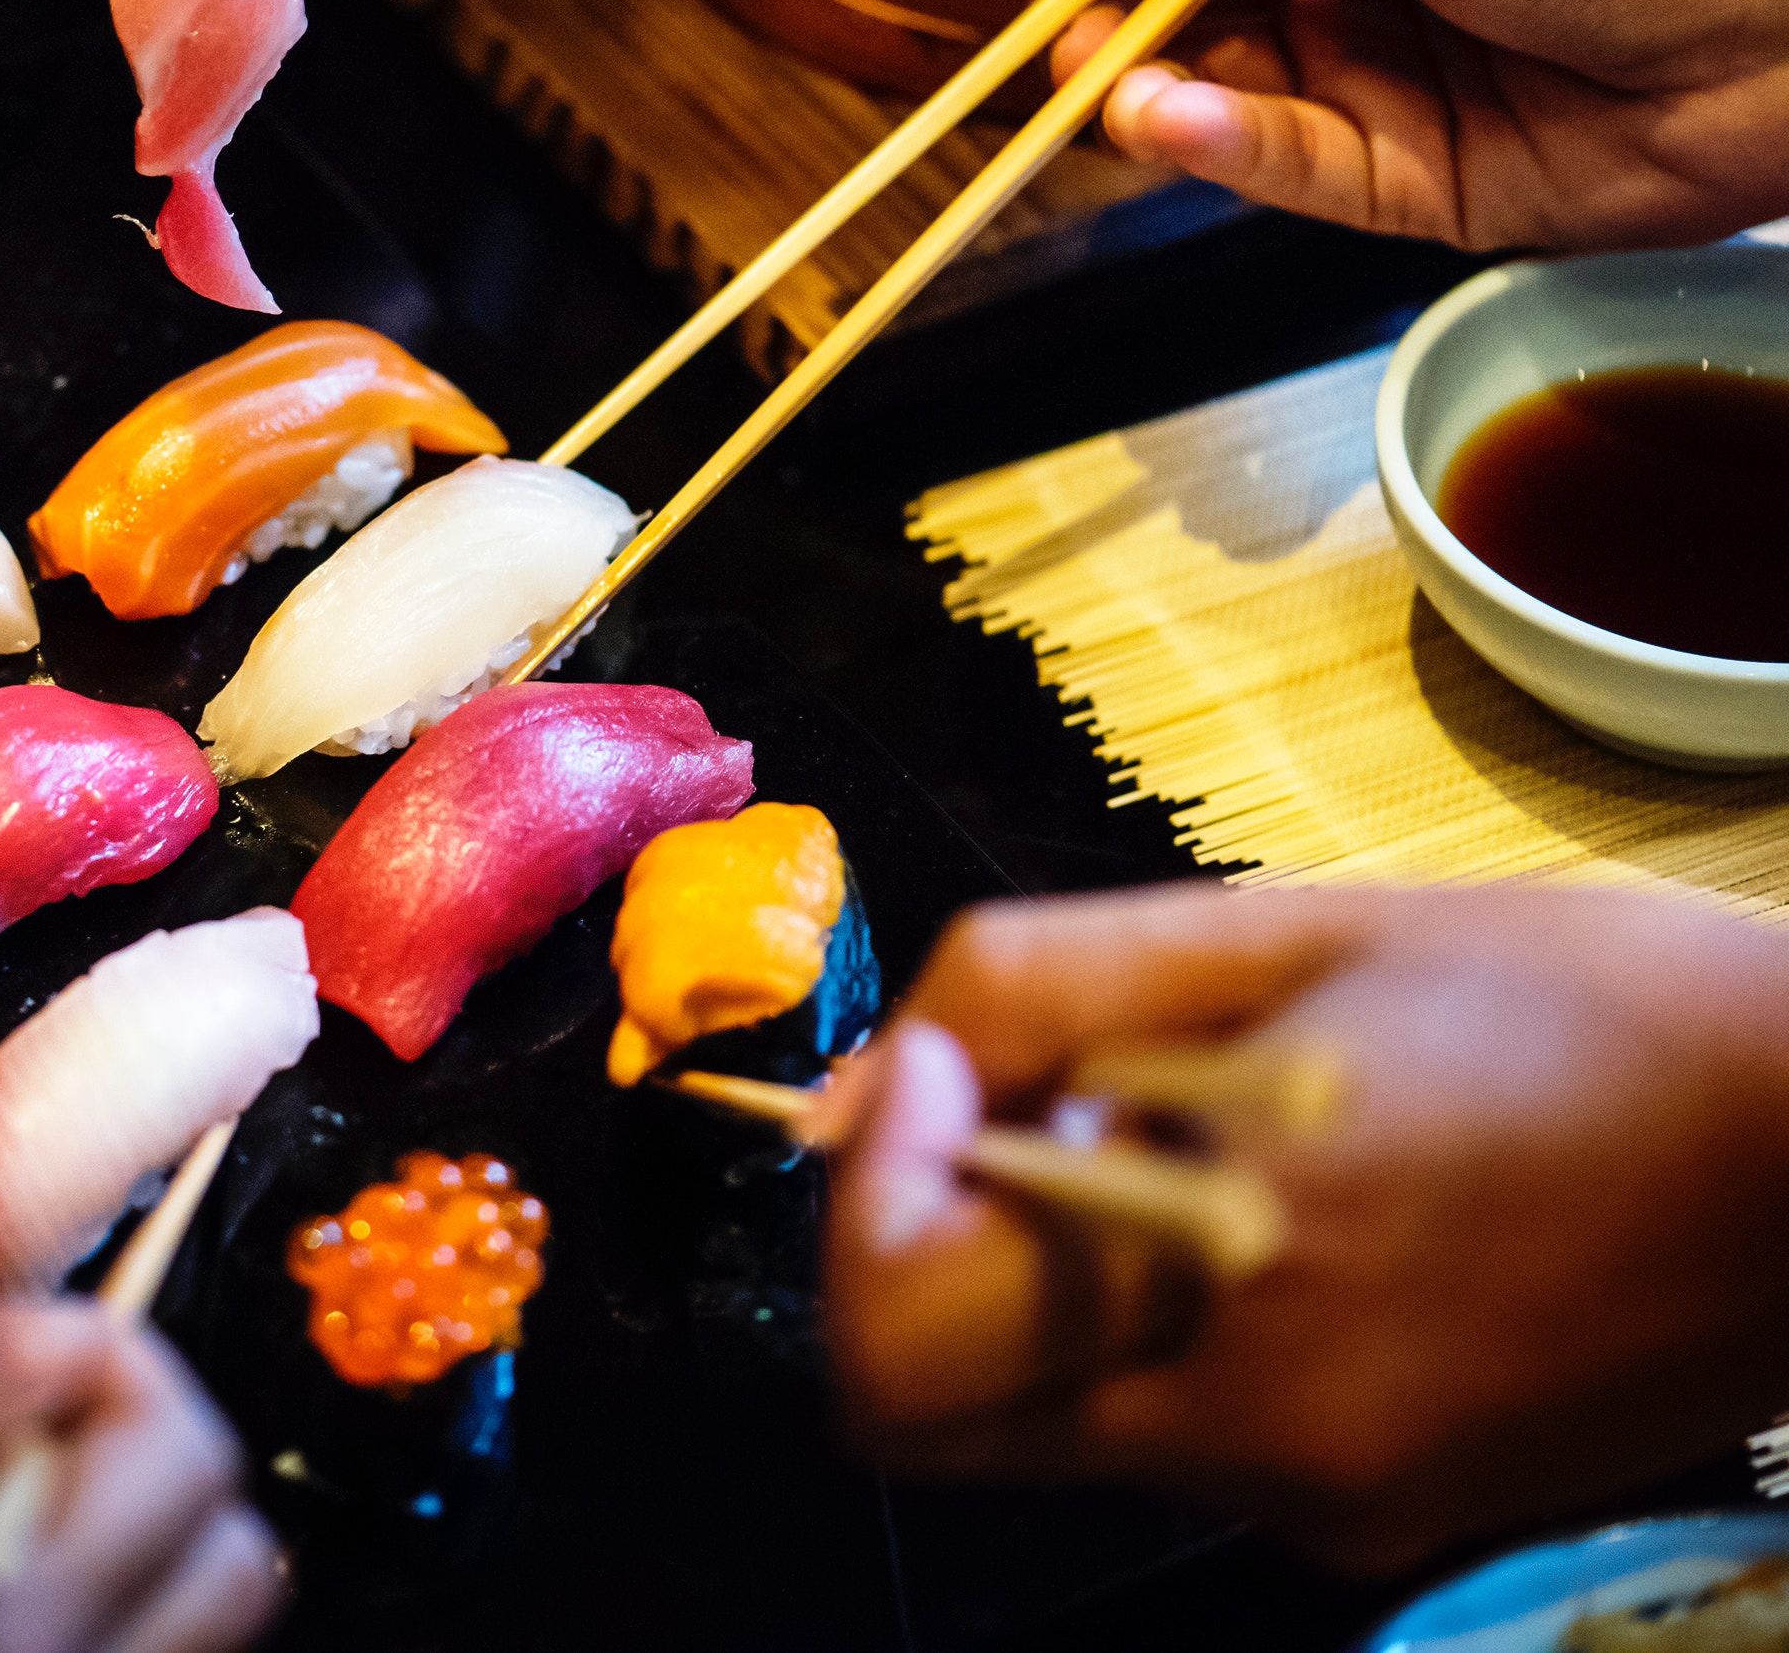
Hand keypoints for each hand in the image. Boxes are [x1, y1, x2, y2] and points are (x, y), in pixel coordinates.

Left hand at [822, 884, 1788, 1571]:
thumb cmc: (1579, 1008)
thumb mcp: (1286, 929)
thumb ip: (1035, 993)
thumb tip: (873, 1085)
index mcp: (1225, 1274)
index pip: (894, 1344)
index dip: (868, 1199)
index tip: (949, 1073)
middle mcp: (1253, 1440)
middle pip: (937, 1411)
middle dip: (924, 1251)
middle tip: (1024, 1104)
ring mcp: (1318, 1501)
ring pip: (1046, 1417)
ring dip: (1044, 1279)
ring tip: (1196, 1133)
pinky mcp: (1377, 1517)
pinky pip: (1173, 1433)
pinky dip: (1153, 1325)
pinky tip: (1283, 1211)